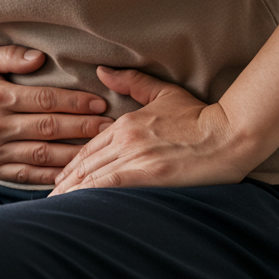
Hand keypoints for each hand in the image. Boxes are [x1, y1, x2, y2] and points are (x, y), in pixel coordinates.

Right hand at [0, 46, 113, 184]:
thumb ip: (10, 55)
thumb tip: (39, 58)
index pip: (44, 100)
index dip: (75, 102)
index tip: (99, 103)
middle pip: (48, 128)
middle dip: (83, 128)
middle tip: (110, 127)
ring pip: (42, 155)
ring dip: (74, 153)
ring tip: (100, 149)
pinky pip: (27, 175)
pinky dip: (52, 175)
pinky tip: (75, 171)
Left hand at [50, 66, 254, 194]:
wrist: (229, 133)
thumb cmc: (200, 115)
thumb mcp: (163, 93)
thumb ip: (132, 82)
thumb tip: (102, 71)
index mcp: (127, 121)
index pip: (90, 146)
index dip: (72, 163)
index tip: (60, 176)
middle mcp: (125, 138)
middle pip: (86, 162)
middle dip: (65, 181)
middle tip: (49, 197)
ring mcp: (136, 156)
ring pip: (92, 176)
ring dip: (71, 192)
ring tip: (56, 208)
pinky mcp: (148, 174)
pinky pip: (109, 186)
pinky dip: (88, 195)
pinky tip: (77, 207)